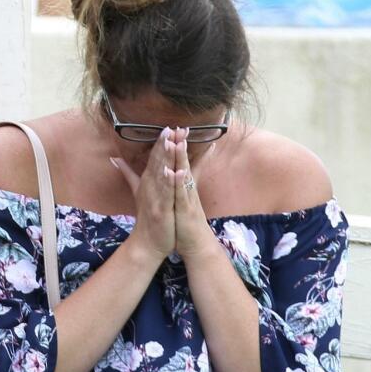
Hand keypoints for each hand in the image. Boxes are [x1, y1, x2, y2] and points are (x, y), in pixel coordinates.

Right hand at [111, 128, 176, 263]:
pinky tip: (175, 171)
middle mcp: (149, 186)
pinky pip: (166, 194)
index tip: (167, 127)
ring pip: (161, 175)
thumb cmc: (146, 216)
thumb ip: (128, 173)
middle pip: (157, 162)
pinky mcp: (160, 210)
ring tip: (172, 143)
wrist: (146, 242)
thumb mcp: (138, 192)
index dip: (160, 142)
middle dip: (164, 145)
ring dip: (166, 159)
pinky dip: (169, 182)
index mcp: (147, 181)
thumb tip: (114, 158)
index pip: (153, 158)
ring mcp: (154, 198)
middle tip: (172, 128)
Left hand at [170, 129, 219, 258]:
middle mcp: (188, 189)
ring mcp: (188, 199)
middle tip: (180, 127)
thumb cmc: (185, 222)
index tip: (178, 128)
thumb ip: (176, 185)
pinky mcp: (186, 210)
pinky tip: (175, 171)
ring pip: (184, 175)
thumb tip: (175, 173)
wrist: (196, 244)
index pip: (182, 162)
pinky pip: (181, 194)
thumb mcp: (179, 201)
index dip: (179, 146)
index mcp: (184, 186)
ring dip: (180, 159)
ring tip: (176, 142)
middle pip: (184, 163)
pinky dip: (178, 183)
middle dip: (181, 145)